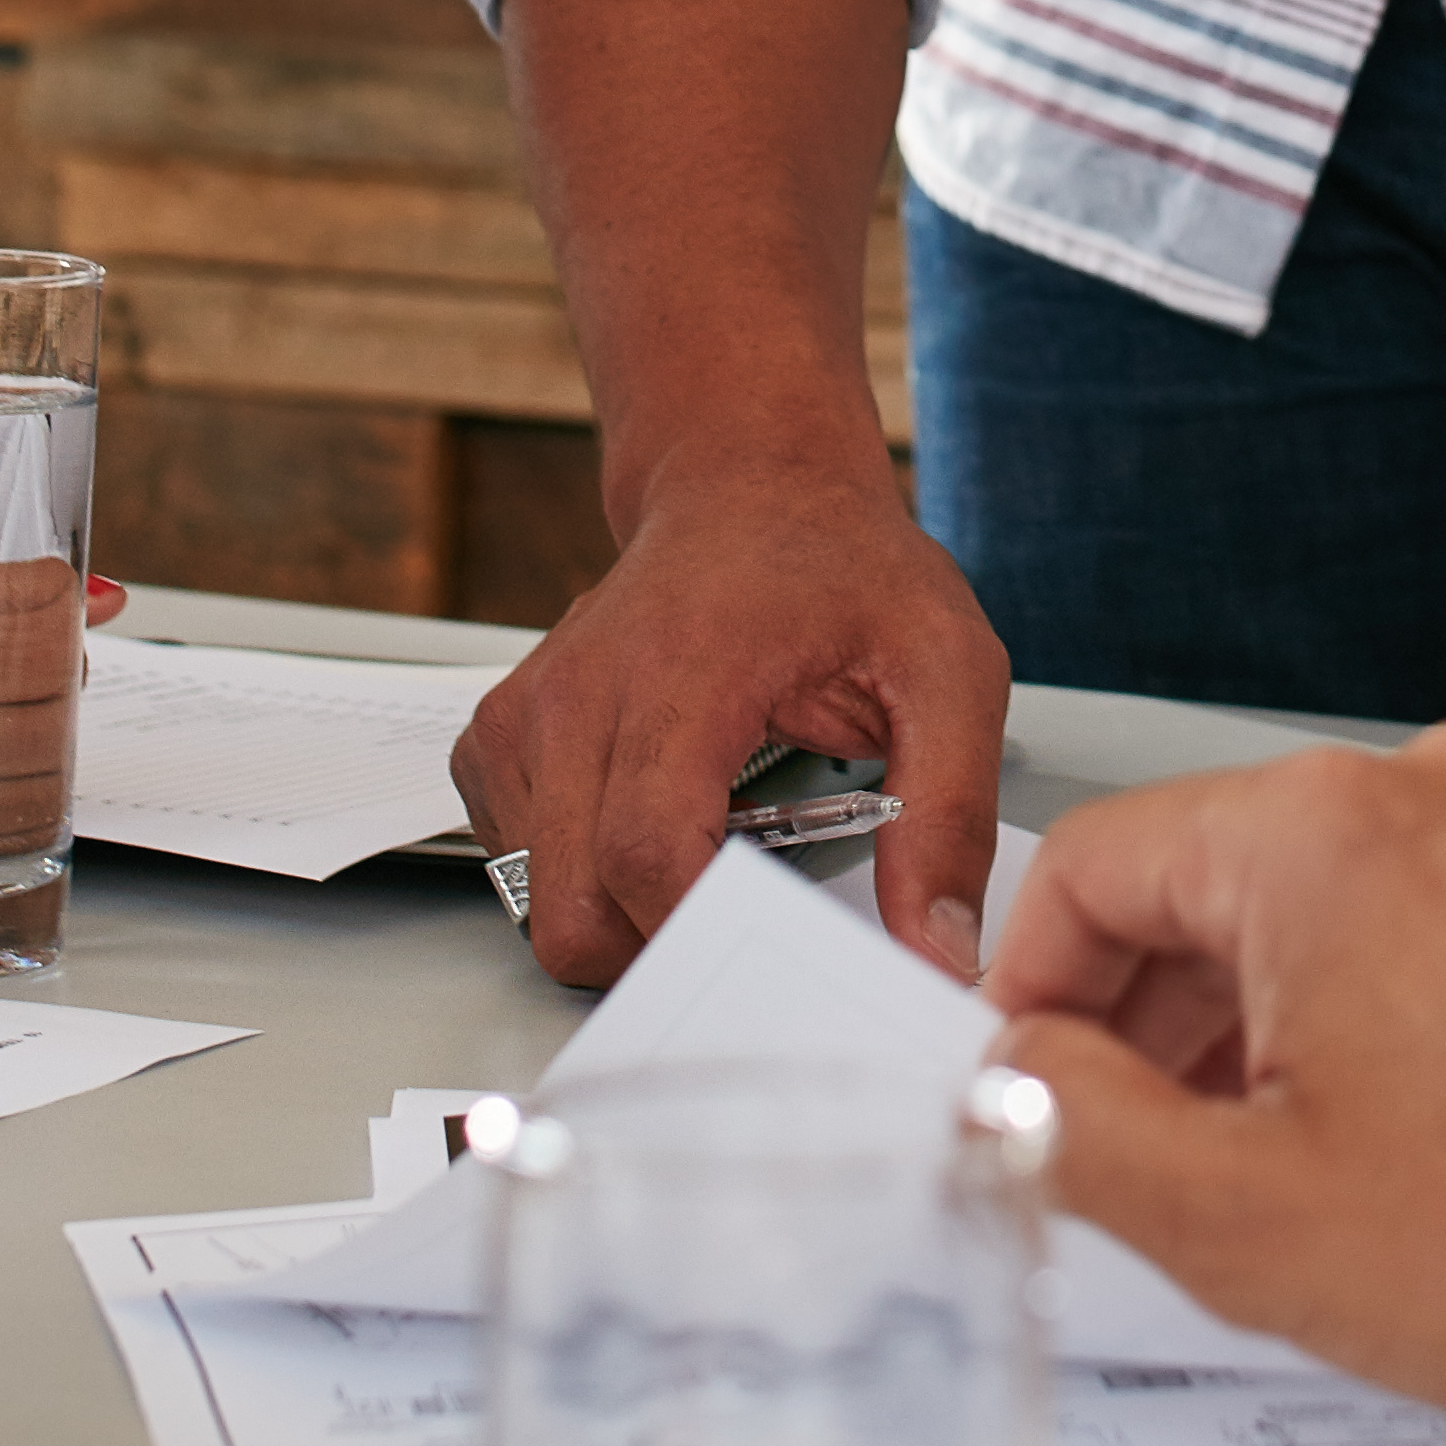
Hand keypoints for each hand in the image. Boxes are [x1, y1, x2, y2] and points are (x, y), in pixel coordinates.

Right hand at [447, 456, 1006, 990]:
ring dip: (622, 917)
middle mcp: (577, 694)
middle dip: (661, 952)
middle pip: (576, 907)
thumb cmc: (841, 570)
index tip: (770, 960)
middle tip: (745, 921)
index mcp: (681, 672)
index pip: (647, 852)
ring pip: (538, 901)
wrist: (749, 485)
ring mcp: (524, 715)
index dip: (700, 935)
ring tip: (708, 854)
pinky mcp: (496, 737)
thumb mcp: (947, 669)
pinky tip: (654, 825)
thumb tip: (938, 951)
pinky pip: (515, 864)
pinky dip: (580, 878)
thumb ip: (949, 813)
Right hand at [988, 729, 1445, 1408]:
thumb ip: (1074, 1131)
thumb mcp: (1245, 1222)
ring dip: (1296, 1020)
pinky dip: (1418, 1009)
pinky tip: (1443, 1135)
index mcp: (1324, 833)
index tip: (1049, 1083)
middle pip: (1224, 876)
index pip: (1094, 867)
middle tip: (1170, 1154)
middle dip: (1170, 1020)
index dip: (1038, 997)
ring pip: (1349, 902)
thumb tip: (1015, 1079)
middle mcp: (1444, 789)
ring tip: (1320, 1165)